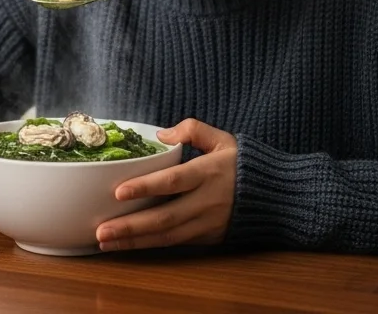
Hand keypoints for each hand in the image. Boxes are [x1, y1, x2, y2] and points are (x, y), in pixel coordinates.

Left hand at [95, 119, 237, 251]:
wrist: (277, 197)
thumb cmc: (243, 164)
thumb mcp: (223, 139)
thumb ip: (193, 130)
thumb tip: (161, 134)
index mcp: (208, 173)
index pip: (173, 181)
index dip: (145, 187)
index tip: (118, 192)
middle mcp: (206, 201)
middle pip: (164, 217)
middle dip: (130, 226)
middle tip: (101, 230)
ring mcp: (207, 223)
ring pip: (166, 237)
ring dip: (134, 241)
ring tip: (105, 242)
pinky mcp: (207, 238)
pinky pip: (174, 244)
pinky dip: (149, 246)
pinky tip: (127, 245)